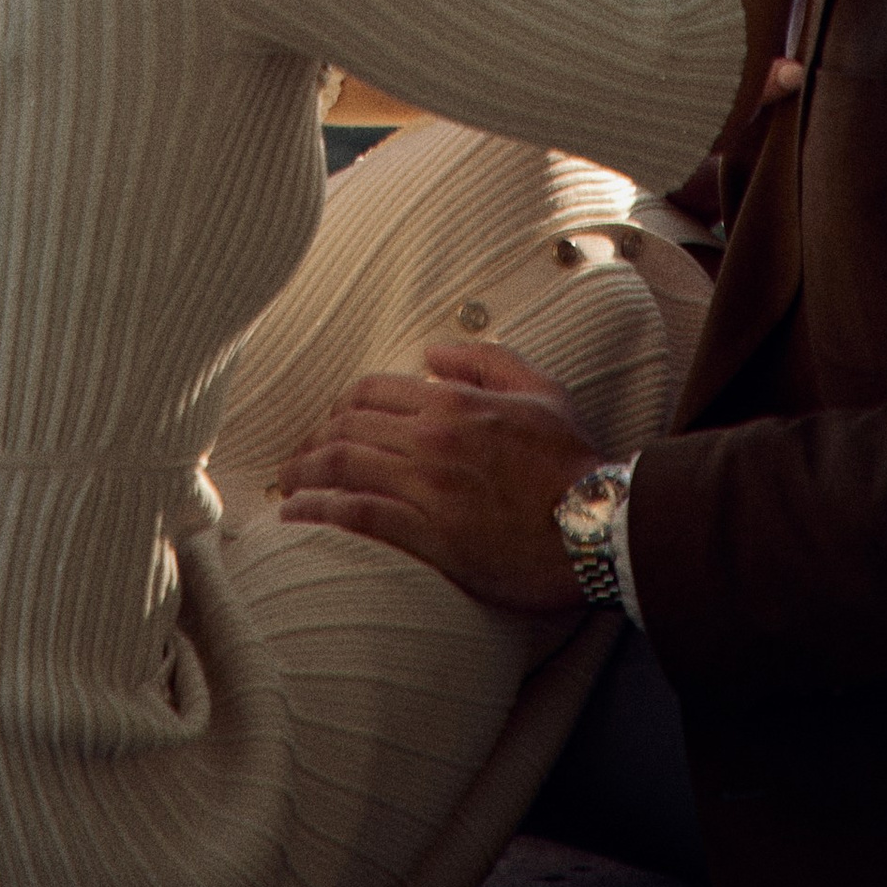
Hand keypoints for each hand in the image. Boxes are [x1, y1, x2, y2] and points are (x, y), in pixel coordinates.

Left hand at [274, 340, 595, 611]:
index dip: (339, 406)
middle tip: (297, 460)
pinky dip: (320, 512)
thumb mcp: (539, 387)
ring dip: (304, 473)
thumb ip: (484, 360)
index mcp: (454, 402)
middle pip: (347, 428)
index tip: (330, 424)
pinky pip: (358, 517)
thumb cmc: (572, 459)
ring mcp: (428, 488)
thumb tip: (432, 350)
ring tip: (287, 486)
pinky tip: (296, 516)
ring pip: (343, 467)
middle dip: (312, 441)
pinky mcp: (429, 537)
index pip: (371, 390)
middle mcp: (432, 440)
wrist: (598, 526)